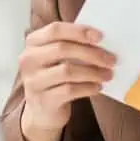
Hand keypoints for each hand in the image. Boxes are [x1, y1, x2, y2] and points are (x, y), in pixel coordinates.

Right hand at [18, 22, 114, 140]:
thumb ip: (72, 45)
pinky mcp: (43, 100)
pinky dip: (88, 87)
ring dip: (93, 72)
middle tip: (111, 59)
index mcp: (33, 43)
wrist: (42, 110)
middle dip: (91, 53)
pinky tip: (97, 87)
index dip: (78, 31)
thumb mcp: (56, 58)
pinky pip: (69, 90)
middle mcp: (28, 60)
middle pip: (62, 49)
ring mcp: (33, 81)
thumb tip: (102, 41)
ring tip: (107, 74)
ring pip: (67, 71)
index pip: (55, 30)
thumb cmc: (55, 77)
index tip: (100, 36)